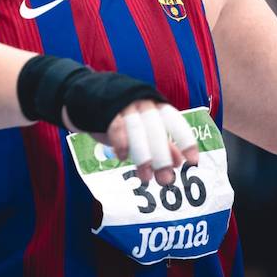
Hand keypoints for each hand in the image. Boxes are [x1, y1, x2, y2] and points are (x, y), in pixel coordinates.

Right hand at [68, 99, 198, 186]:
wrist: (84, 96)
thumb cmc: (120, 116)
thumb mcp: (144, 129)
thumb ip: (162, 143)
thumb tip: (179, 161)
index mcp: (155, 105)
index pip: (174, 121)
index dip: (184, 140)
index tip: (192, 161)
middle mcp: (142, 102)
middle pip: (156, 130)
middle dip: (162, 157)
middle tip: (166, 180)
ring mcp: (123, 105)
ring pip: (137, 131)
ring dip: (143, 156)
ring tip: (145, 177)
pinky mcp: (105, 110)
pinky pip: (116, 127)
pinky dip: (121, 143)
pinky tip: (122, 157)